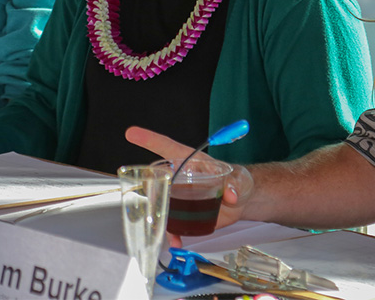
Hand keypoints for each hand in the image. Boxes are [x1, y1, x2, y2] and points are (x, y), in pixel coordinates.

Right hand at [125, 126, 253, 238]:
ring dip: (160, 216)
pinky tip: (176, 241)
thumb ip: (236, 183)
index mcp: (191, 161)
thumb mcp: (240, 179)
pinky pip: (173, 223)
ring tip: (167, 229)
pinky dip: (173, 234)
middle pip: (158, 179)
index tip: (131, 133)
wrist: (243, 202)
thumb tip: (230, 193)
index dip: (148, 139)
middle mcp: (181, 177)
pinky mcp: (185, 213)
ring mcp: (181, 195)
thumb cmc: (239, 181)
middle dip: (151, 188)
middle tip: (153, 200)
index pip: (167, 146)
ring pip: (161, 203)